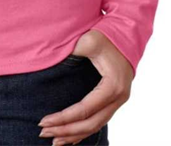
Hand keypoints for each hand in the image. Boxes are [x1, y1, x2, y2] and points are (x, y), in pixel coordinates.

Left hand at [37, 30, 133, 144]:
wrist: (126, 35)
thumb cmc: (107, 36)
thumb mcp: (90, 41)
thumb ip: (73, 51)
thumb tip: (52, 59)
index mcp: (112, 86)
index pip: (85, 109)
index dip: (63, 117)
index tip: (44, 120)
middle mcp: (118, 98)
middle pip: (90, 123)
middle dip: (66, 130)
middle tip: (43, 132)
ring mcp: (118, 101)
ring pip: (96, 126)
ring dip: (74, 134)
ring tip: (54, 141)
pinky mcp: (114, 101)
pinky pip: (99, 121)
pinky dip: (84, 130)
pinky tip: (71, 137)